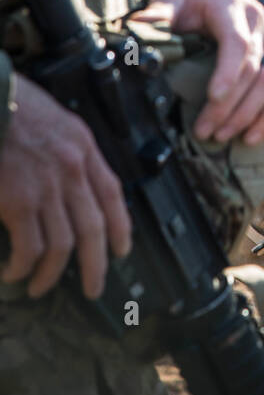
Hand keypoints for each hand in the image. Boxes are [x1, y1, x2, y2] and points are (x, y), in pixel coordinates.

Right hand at [0, 76, 131, 299]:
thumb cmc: (10, 106)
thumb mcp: (52, 121)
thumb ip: (64, 151)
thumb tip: (65, 188)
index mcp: (82, 147)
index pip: (113, 193)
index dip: (121, 226)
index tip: (121, 249)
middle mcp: (72, 168)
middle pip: (94, 228)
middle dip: (96, 264)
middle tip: (93, 288)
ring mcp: (47, 186)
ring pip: (63, 245)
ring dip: (51, 274)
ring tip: (39, 287)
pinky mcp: (20, 201)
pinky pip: (30, 247)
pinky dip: (23, 266)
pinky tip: (13, 272)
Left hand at [134, 0, 263, 146]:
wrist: (217, 0)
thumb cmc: (190, 6)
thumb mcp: (170, 4)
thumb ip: (157, 15)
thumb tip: (140, 28)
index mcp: (232, 7)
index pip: (238, 42)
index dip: (229, 71)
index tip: (213, 98)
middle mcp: (260, 24)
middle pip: (255, 69)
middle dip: (230, 105)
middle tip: (205, 130)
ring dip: (249, 114)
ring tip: (222, 135)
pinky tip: (250, 137)